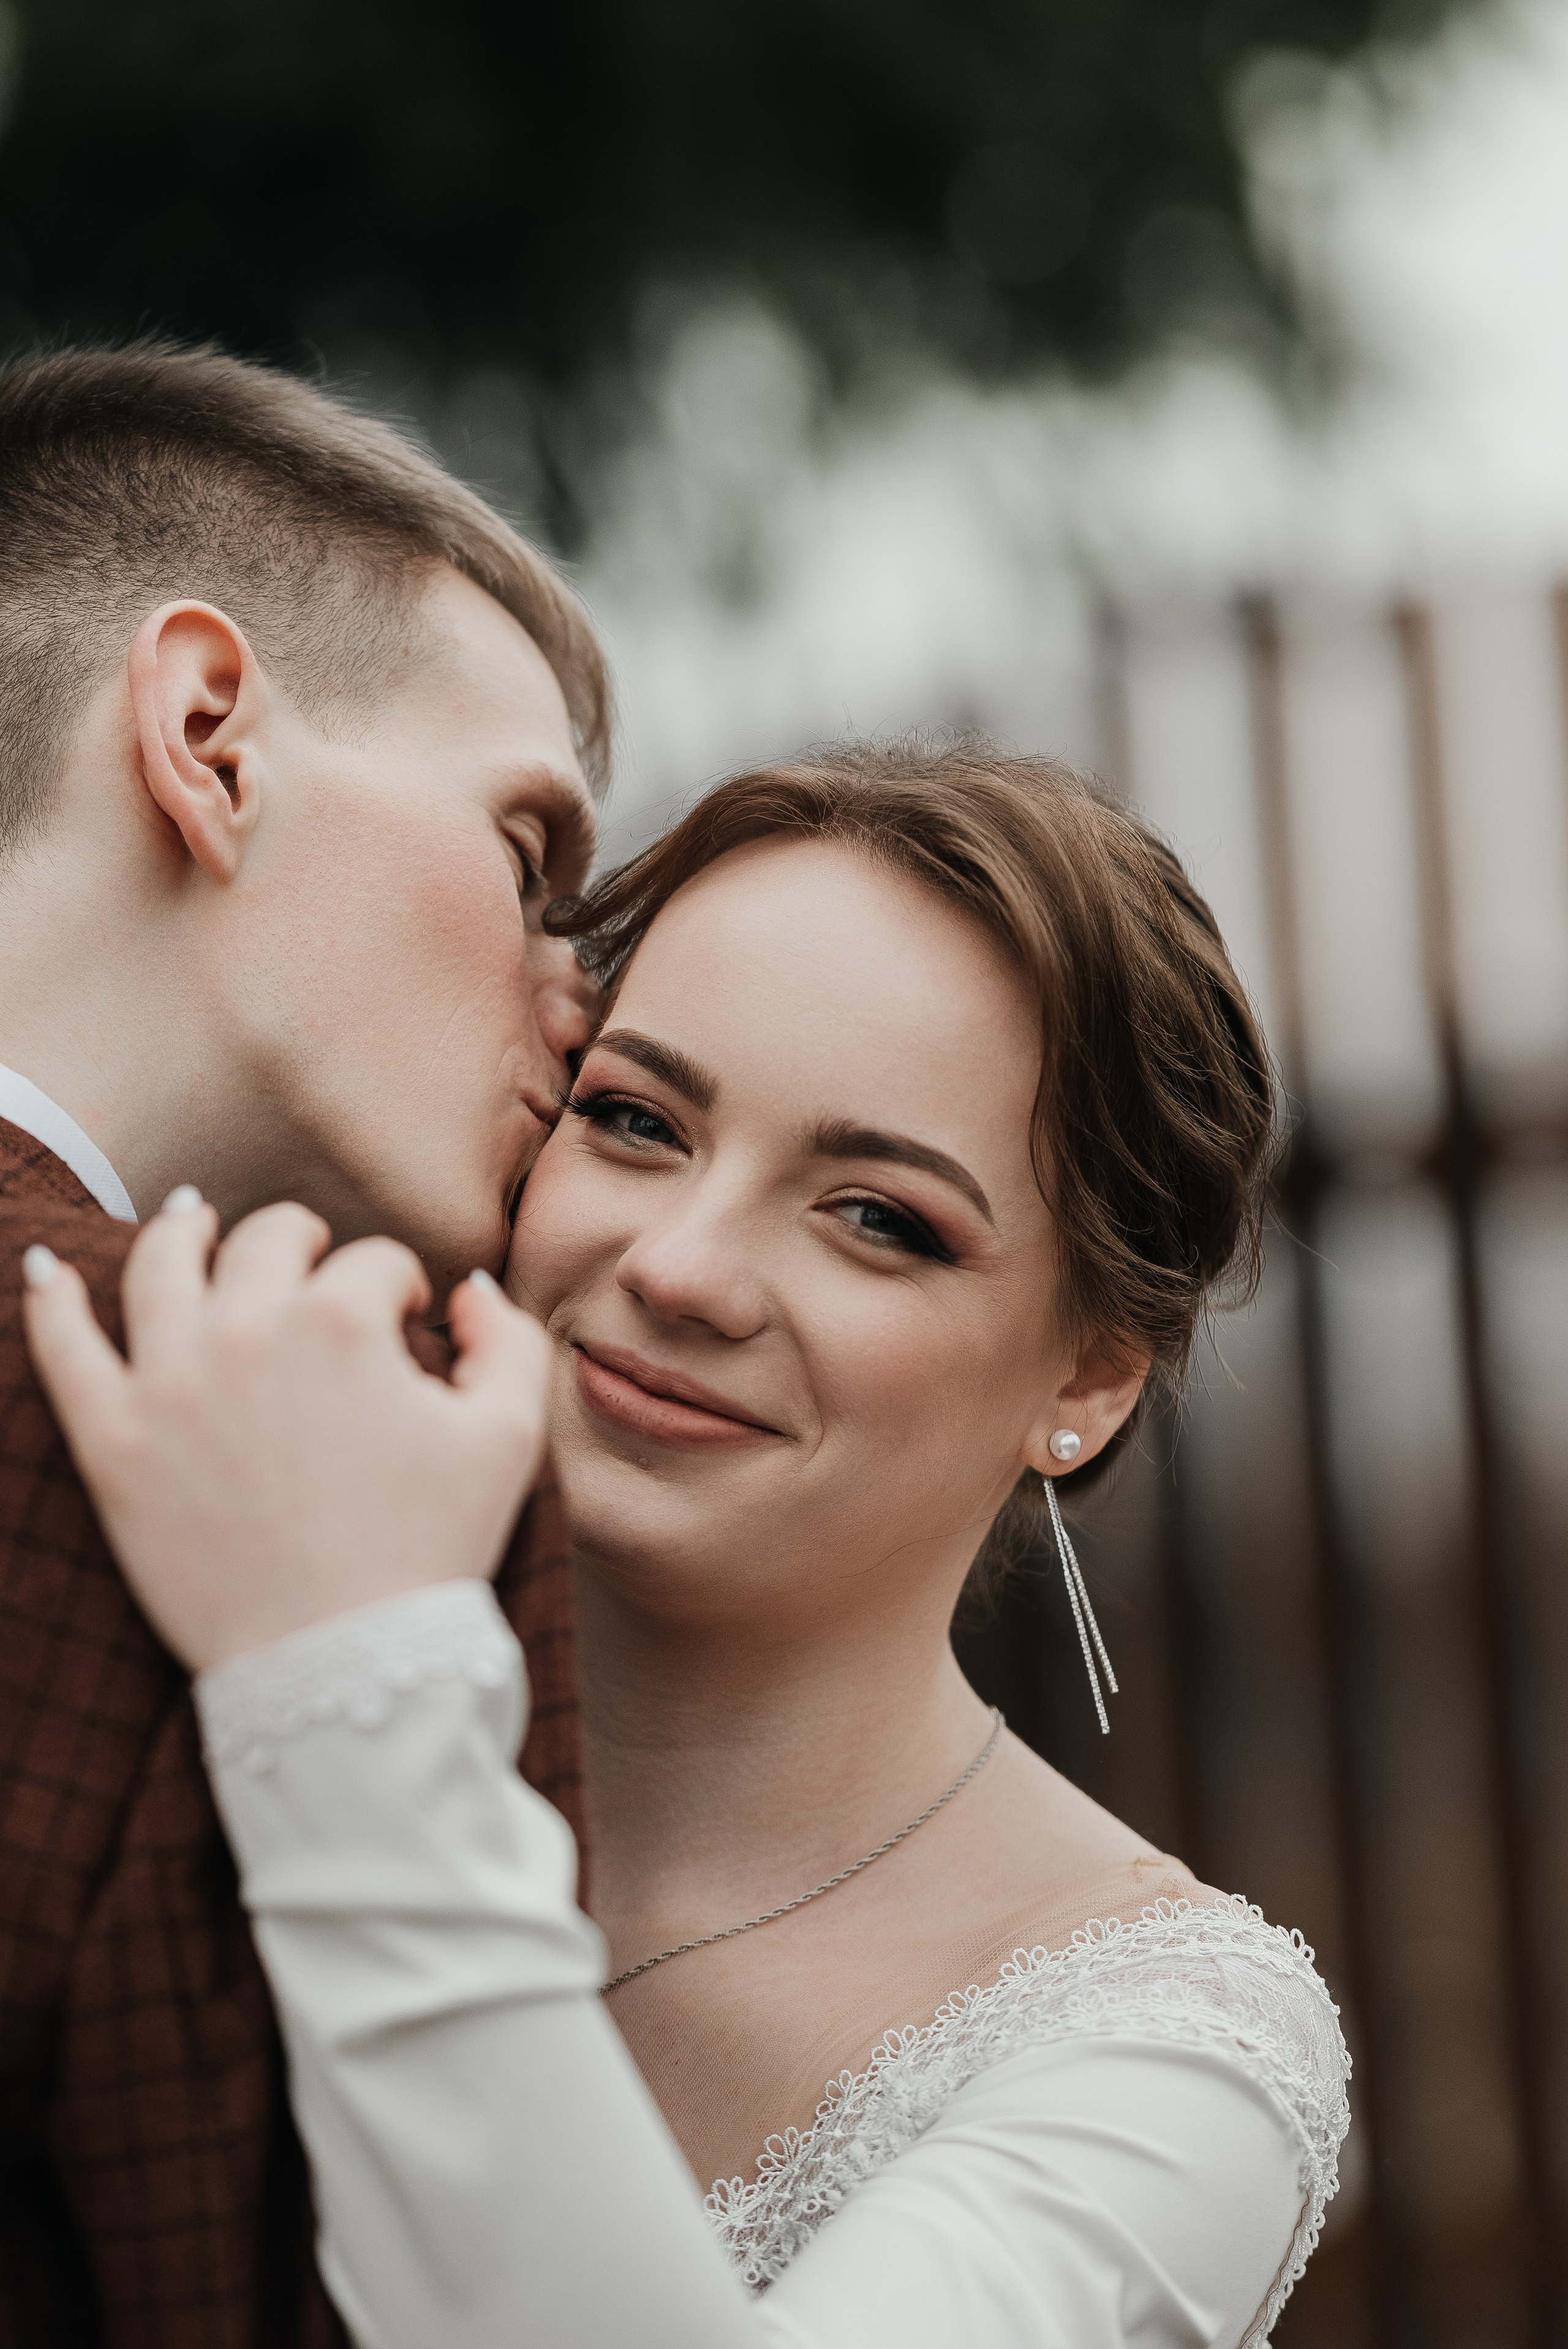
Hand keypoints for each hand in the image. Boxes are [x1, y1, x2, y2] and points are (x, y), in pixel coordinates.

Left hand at [21, 1193, 554, 1669]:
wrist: (342, 1668)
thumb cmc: (432, 1552)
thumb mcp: (510, 1438)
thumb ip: (506, 1341)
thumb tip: (466, 1290)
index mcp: (342, 1322)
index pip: (374, 1262)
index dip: (400, 1288)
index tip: (405, 1324)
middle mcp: (248, 1331)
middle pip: (266, 1240)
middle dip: (303, 1245)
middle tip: (316, 1277)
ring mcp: (168, 1383)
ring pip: (159, 1265)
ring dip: (180, 1231)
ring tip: (191, 1223)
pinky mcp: (111, 1443)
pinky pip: (62, 1347)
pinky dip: (51, 1296)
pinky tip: (46, 1266)